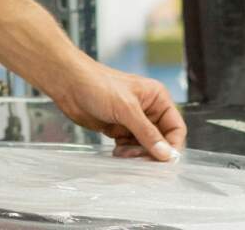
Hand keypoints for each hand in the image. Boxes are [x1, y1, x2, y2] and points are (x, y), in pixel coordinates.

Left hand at [45, 61, 186, 161]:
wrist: (69, 84)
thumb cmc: (98, 85)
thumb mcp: (126, 109)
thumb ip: (147, 133)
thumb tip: (166, 155)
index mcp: (157, 99)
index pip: (176, 128)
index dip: (172, 145)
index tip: (164, 161)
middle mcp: (148, 110)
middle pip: (161, 140)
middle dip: (151, 151)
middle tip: (137, 157)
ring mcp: (133, 120)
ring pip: (145, 146)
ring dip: (137, 154)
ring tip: (122, 152)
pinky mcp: (119, 129)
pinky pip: (130, 147)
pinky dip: (126, 153)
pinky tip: (116, 151)